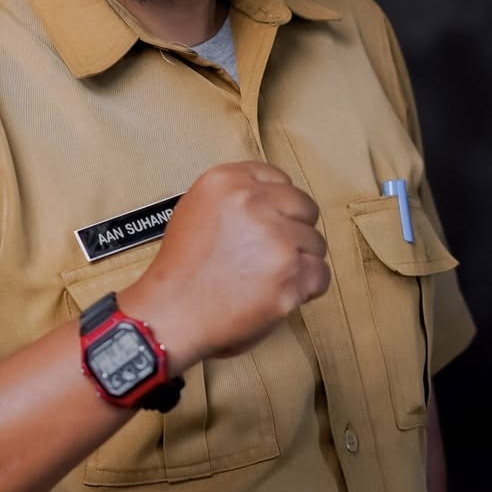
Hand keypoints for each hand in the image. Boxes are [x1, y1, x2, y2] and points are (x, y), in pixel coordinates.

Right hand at [132, 161, 329, 367]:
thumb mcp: (195, 209)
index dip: (278, 203)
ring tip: (268, 277)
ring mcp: (276, 239)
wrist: (171, 313)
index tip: (271, 221)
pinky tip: (281, 292)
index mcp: (226, 181)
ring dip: (299, 261)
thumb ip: (234, 197)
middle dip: (293, 229)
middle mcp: (253, 203)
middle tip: (270, 253)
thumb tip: (273, 199)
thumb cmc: (181, 269)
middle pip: (304, 207)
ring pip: (315, 243)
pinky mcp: (291, 275)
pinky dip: (307, 287)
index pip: (278, 178)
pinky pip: (321, 274)